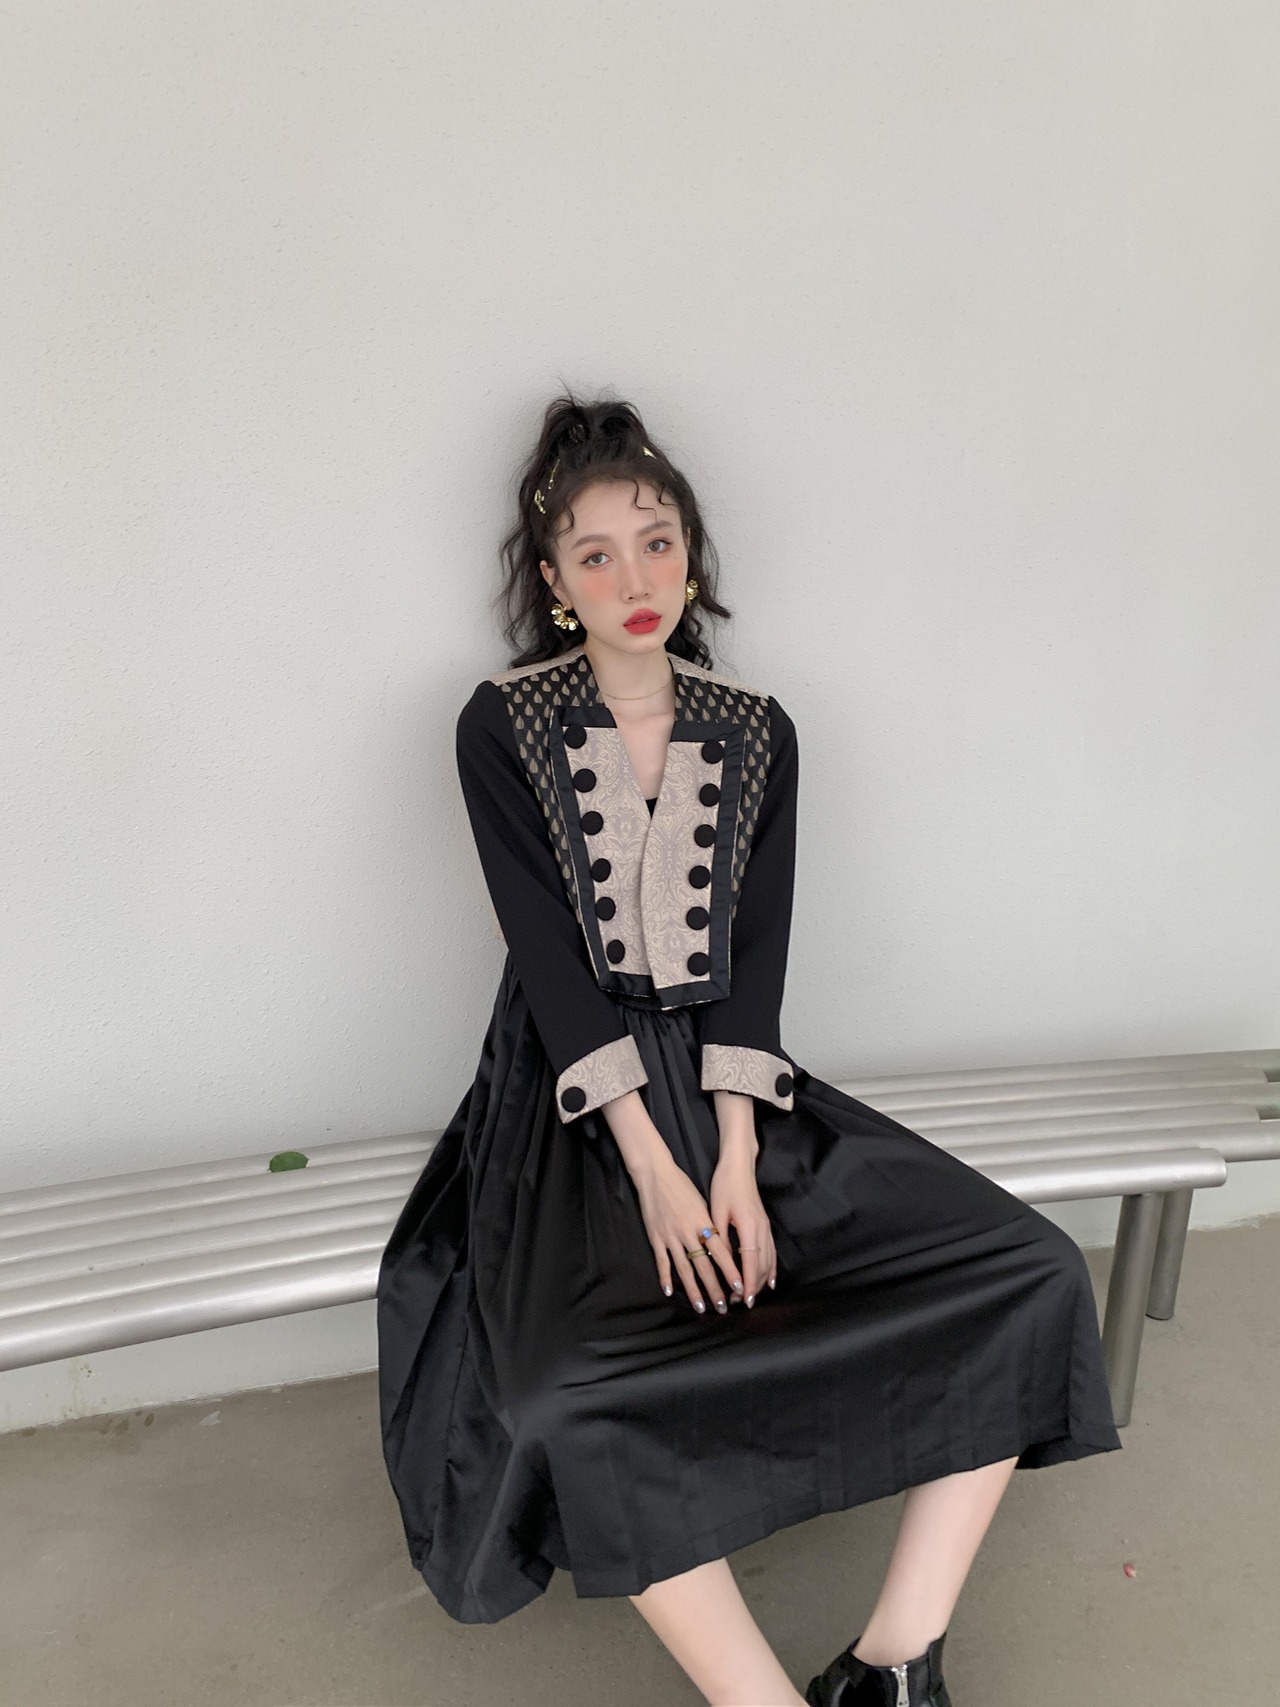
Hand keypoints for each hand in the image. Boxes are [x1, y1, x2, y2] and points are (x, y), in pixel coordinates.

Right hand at [630, 1151, 744, 1315]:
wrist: (656, 1175)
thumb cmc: (682, 1186)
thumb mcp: (702, 1203)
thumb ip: (710, 1225)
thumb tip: (719, 1247)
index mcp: (703, 1222)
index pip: (720, 1252)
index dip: (730, 1270)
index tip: (740, 1286)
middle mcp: (687, 1232)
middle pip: (704, 1265)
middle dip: (714, 1288)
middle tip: (723, 1306)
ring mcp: (670, 1236)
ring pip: (684, 1269)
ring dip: (693, 1290)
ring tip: (701, 1307)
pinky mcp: (656, 1237)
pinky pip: (662, 1262)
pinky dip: (665, 1278)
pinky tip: (669, 1292)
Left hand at [709, 1145, 777, 1306]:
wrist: (739, 1167)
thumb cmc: (725, 1186)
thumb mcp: (716, 1212)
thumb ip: (719, 1239)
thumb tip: (718, 1263)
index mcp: (749, 1226)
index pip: (751, 1262)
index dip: (748, 1283)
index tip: (743, 1299)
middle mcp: (761, 1230)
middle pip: (762, 1266)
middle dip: (753, 1287)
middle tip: (738, 1302)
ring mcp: (766, 1228)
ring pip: (769, 1262)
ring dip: (761, 1281)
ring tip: (749, 1296)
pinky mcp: (765, 1226)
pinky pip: (771, 1253)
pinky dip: (771, 1269)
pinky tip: (770, 1282)